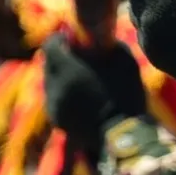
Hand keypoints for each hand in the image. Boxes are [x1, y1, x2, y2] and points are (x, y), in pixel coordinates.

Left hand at [42, 35, 146, 157]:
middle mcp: (54, 87)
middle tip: (77, 57)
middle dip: (60, 58)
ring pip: (50, 82)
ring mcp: (53, 105)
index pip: (50, 45)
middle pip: (48, 63)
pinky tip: (81, 97)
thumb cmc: (127, 95)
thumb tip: (96, 38)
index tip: (72, 38)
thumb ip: (106, 45)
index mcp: (67, 70)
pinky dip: (64, 94)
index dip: (60, 39)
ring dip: (61, 77)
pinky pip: (55, 99)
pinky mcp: (56, 120)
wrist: (124, 136)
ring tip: (80, 79)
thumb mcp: (124, 61)